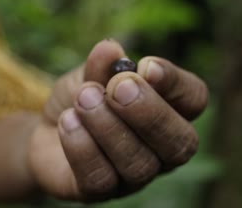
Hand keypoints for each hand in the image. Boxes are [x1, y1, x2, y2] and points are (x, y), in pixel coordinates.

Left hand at [28, 40, 207, 200]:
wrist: (48, 127)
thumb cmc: (83, 97)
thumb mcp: (91, 73)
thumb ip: (102, 65)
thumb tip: (110, 49)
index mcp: (170, 110)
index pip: (194, 99)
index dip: (175, 83)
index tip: (146, 65)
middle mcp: (161, 148)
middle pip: (180, 143)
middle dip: (150, 113)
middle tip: (118, 87)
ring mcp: (134, 175)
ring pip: (140, 163)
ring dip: (109, 127)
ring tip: (84, 97)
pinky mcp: (101, 191)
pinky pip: (102, 179)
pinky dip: (83, 147)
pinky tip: (68, 121)